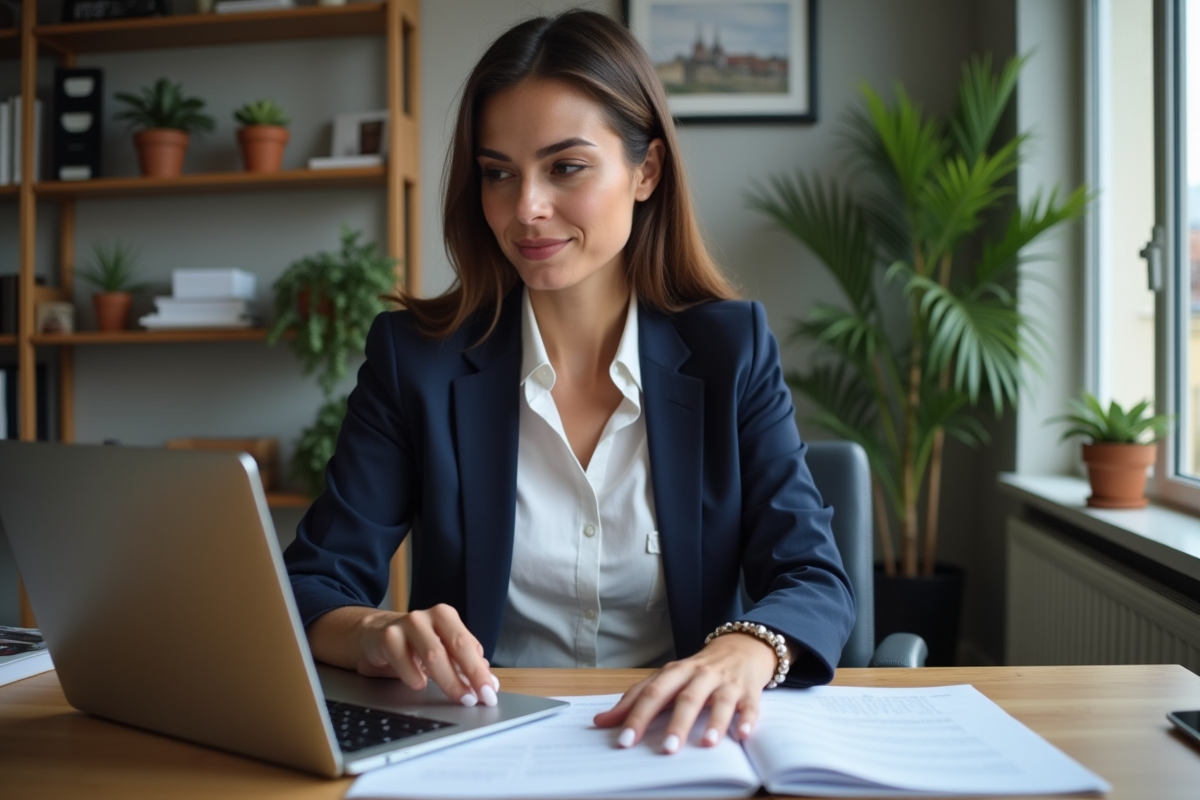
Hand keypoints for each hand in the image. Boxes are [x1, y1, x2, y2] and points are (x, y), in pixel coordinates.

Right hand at [354, 604, 499, 706]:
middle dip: (470, 675)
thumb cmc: (414, 646)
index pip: (469, 645)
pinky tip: (420, 685)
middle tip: (477, 698)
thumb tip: (489, 683)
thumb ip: (464, 664)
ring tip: (459, 697)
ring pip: (433, 654)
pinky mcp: (387, 637)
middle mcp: (427, 617)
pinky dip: (414, 676)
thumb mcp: (440, 651)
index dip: (481, 671)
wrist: (374, 635)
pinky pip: (403, 659)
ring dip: (449, 680)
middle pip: (456, 646)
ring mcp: (406, 624)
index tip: (490, 693)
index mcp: (446, 617)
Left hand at [592, 632, 778, 752]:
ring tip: (707, 744)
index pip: (652, 693)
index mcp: (676, 672)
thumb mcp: (667, 679)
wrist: (741, 647)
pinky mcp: (749, 691)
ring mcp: (726, 682)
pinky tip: (743, 734)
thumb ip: (636, 699)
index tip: (624, 741)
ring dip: (714, 722)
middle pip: (686, 697)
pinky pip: (749, 705)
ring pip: (719, 701)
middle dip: (676, 723)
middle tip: (666, 749)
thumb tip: (601, 722)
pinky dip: (748, 719)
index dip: (637, 716)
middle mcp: (700, 675)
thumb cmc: (698, 669)